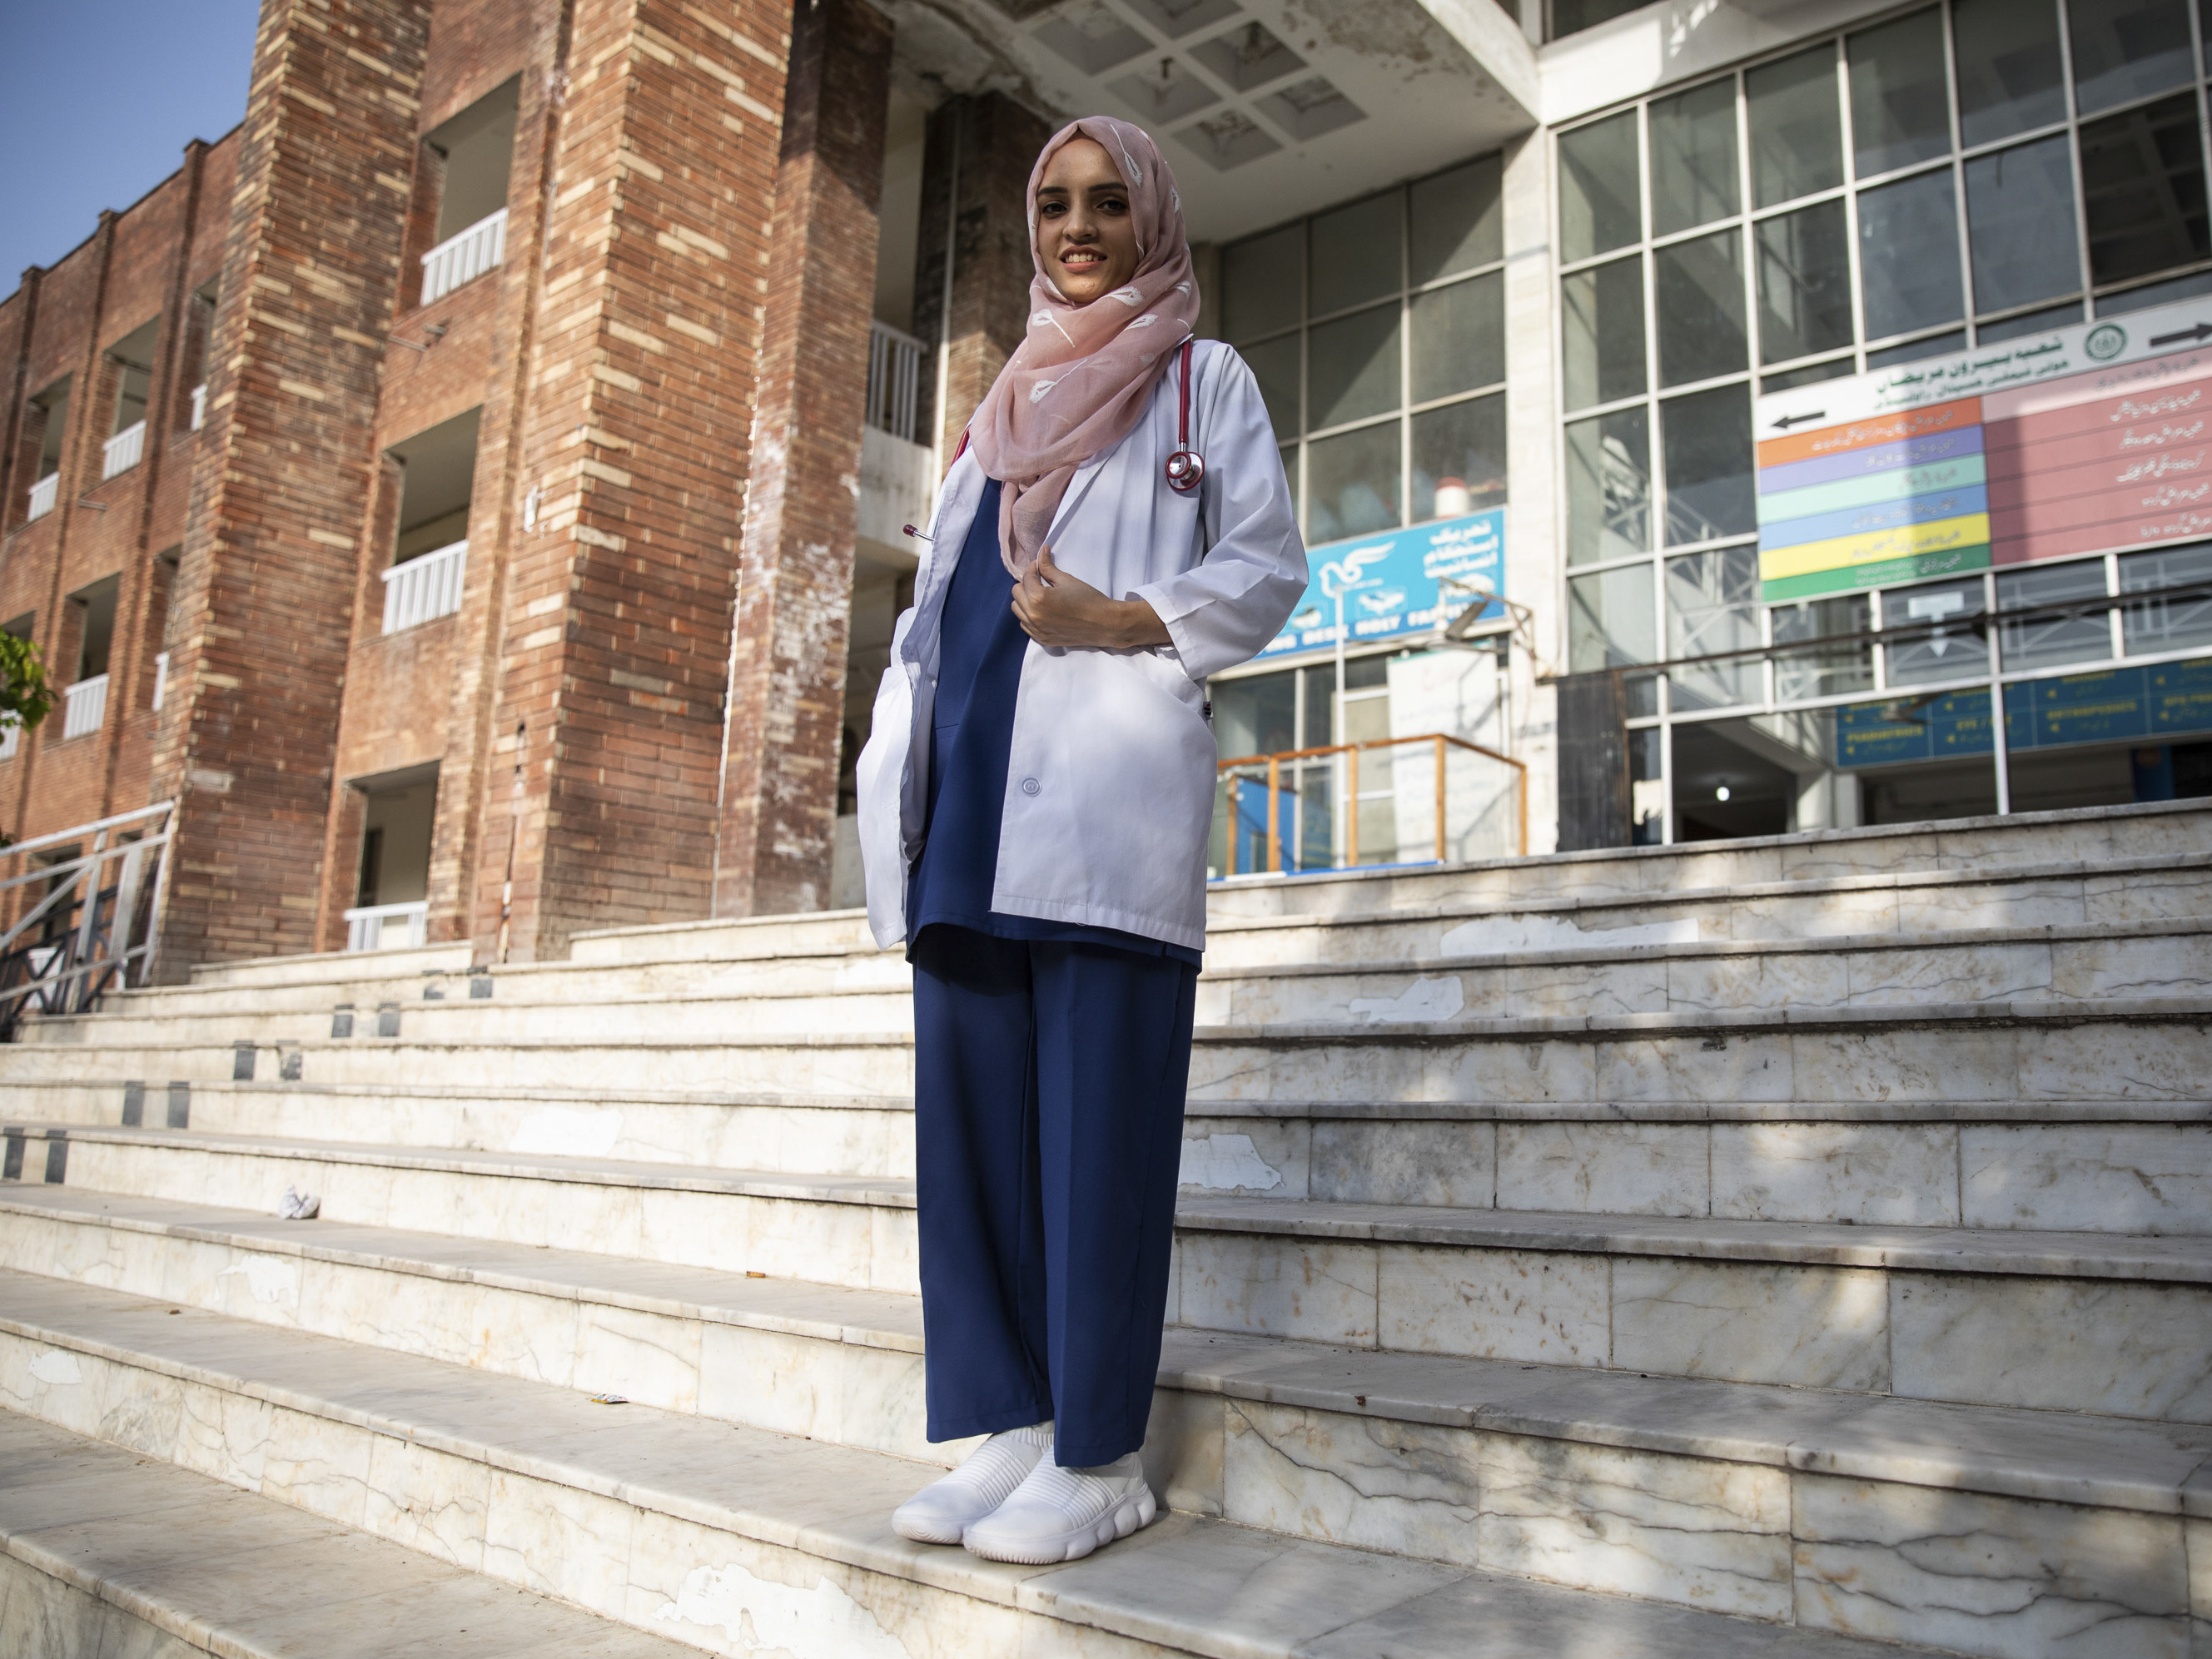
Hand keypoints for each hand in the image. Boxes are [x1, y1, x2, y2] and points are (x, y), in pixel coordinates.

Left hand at [1011, 547, 1172, 648]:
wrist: (1104, 624)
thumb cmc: (1088, 599)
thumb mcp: (1066, 580)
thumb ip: (1048, 567)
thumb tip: (1041, 551)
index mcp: (1037, 599)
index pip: (1026, 578)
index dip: (1034, 568)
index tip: (1041, 565)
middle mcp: (1033, 616)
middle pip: (1016, 593)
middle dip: (1027, 584)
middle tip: (1041, 580)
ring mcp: (1036, 630)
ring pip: (1017, 610)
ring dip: (1025, 600)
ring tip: (1041, 595)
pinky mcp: (1042, 639)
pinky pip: (1025, 625)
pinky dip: (1029, 615)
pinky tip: (1043, 610)